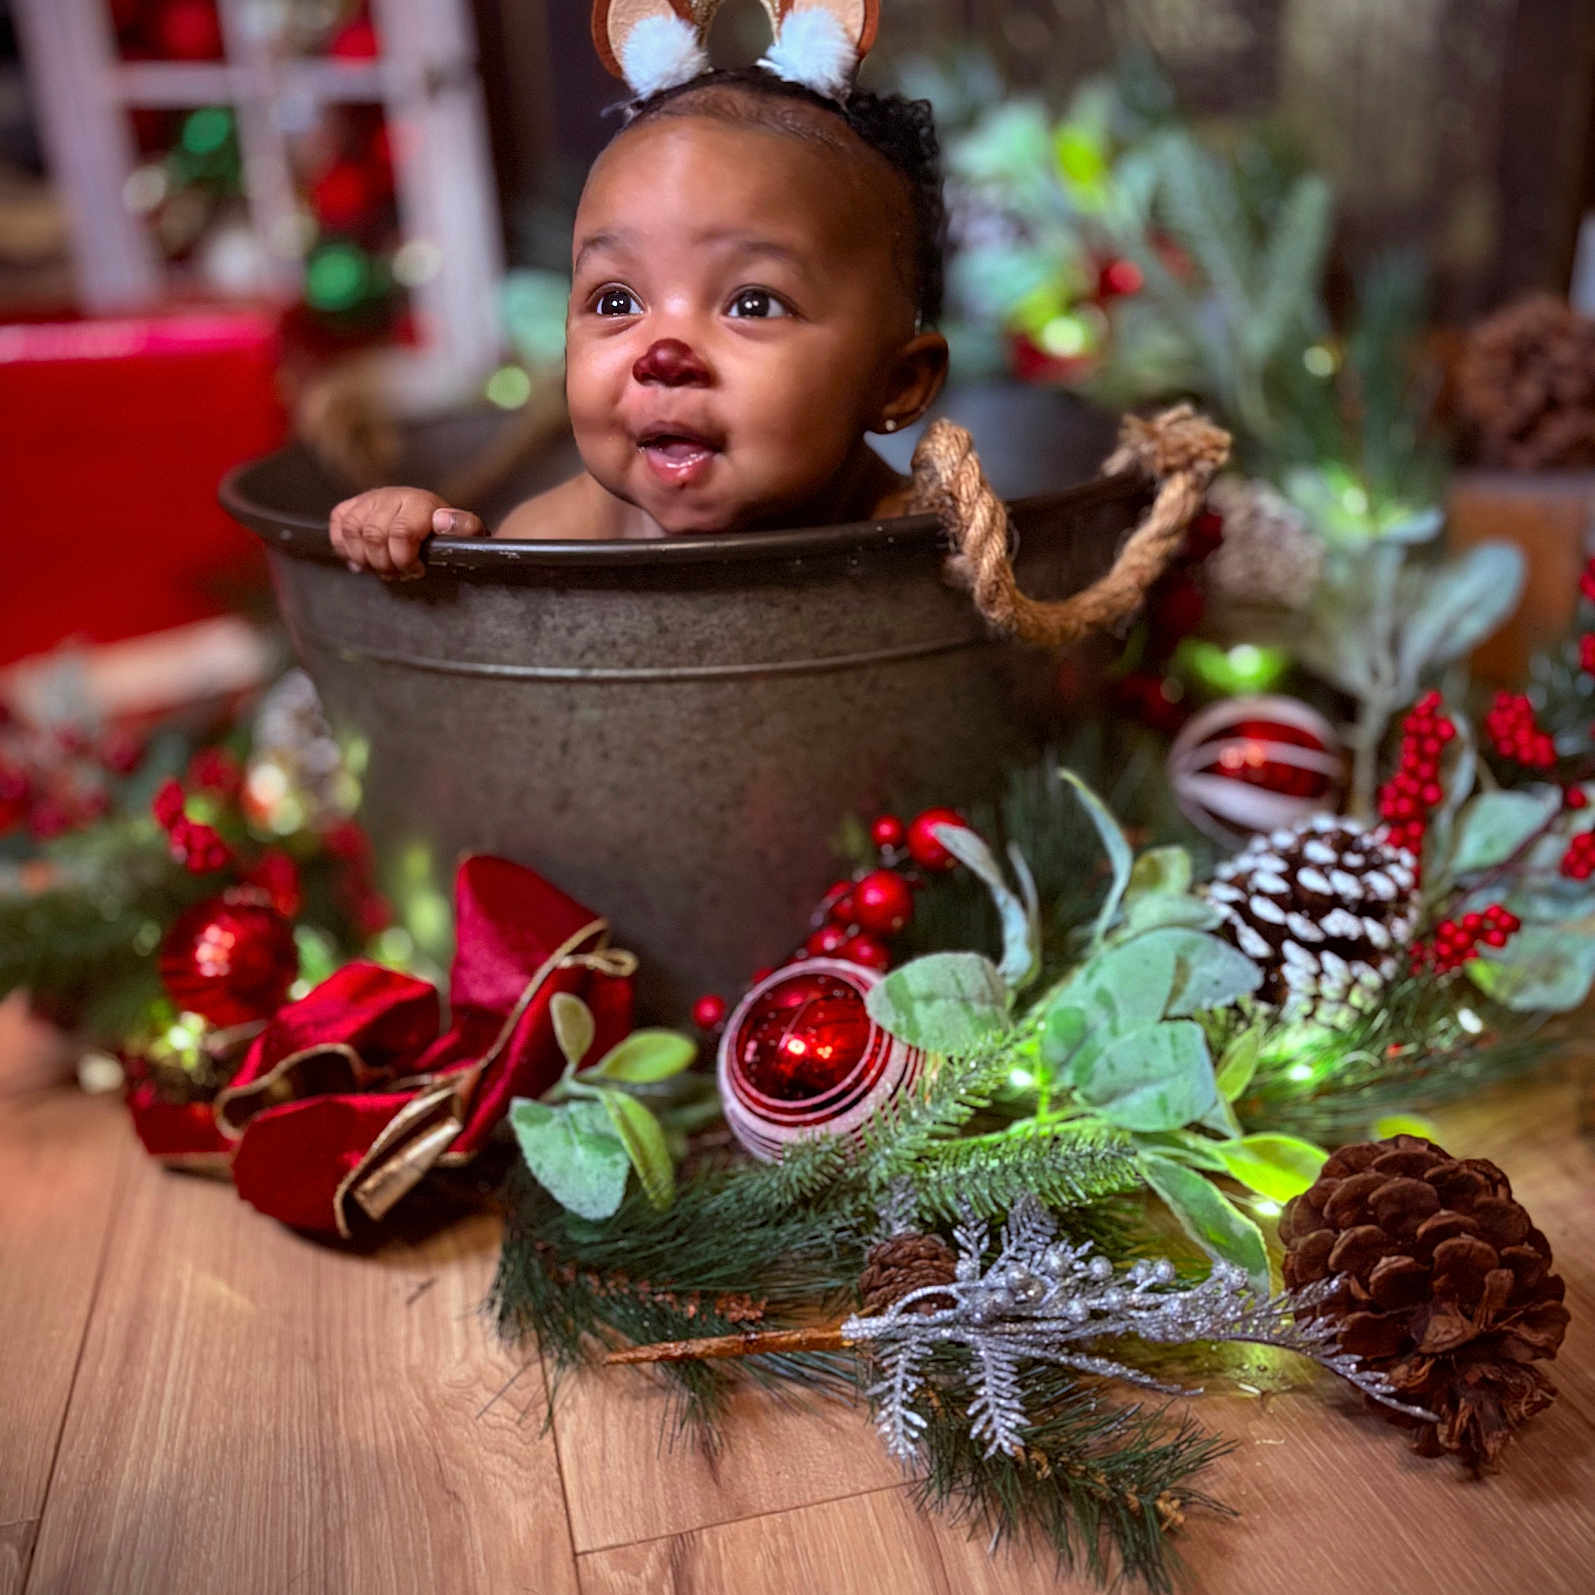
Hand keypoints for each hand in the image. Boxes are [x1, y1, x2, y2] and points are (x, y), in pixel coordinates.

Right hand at [329, 487, 484, 577]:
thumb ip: (463, 527)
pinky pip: (338, 524)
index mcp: (419, 503)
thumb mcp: (466, 532)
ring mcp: (368, 500)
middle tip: (397, 573)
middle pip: (374, 535)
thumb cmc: (445, 533)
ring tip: (381, 567)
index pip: (401, 532)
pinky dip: (344, 546)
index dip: (404, 559)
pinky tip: (361, 558)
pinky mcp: (351, 506)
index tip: (415, 570)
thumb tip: (444, 520)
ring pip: (352, 531)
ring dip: (364, 558)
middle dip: (385, 563)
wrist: (428, 517)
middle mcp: (391, 496)